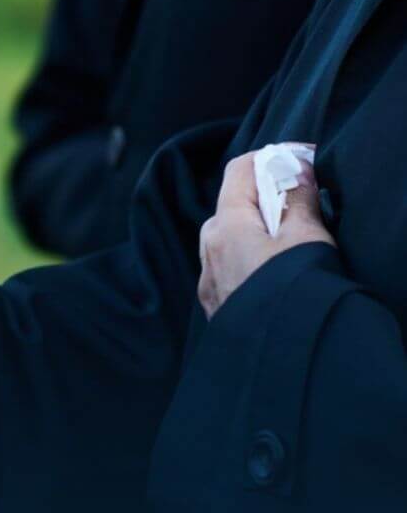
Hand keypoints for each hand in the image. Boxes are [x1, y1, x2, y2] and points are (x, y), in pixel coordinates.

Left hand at [197, 147, 333, 318]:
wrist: (278, 353)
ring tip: (293, 243)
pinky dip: (251, 258)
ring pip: (231, 239)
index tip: (301, 161)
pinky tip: (275, 272)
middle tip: (304, 203)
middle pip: (234, 205)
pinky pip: (231, 267)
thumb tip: (295, 169)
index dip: (270, 159)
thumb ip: (298, 200)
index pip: (239, 171)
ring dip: (258, 232)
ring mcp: (208, 279)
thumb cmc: (293, 293)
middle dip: (266, 198)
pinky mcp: (216, 304)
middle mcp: (207, 249)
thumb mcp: (306, 239)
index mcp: (225, 226)